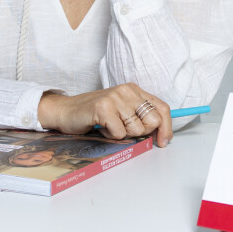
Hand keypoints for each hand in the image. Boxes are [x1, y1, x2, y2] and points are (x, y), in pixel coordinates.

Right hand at [38, 83, 172, 146]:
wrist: (66, 111)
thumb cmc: (95, 114)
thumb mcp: (121, 111)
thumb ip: (139, 118)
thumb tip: (160, 135)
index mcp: (134, 90)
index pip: (161, 107)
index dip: (166, 126)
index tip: (163, 141)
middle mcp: (127, 90)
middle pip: (152, 120)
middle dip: (142, 132)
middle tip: (124, 129)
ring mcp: (115, 97)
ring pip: (136, 129)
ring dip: (122, 134)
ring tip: (109, 125)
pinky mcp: (103, 107)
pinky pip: (119, 133)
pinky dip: (110, 136)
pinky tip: (100, 126)